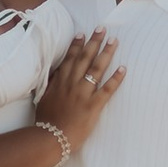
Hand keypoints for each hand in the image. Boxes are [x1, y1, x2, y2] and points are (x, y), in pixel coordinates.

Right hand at [34, 27, 123, 155]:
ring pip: (97, 69)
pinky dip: (116, 78)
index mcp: (59, 82)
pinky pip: (107, 89)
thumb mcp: (44, 98)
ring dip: (106, 53)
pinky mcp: (93, 105)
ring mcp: (83, 94)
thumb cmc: (46, 121)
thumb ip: (50, 85)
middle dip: (94, 42)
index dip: (77, 45)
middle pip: (85, 58)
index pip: (70, 59)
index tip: (82, 33)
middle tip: (102, 28)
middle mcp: (72, 84)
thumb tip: (54, 73)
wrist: (50, 138)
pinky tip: (123, 68)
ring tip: (114, 41)